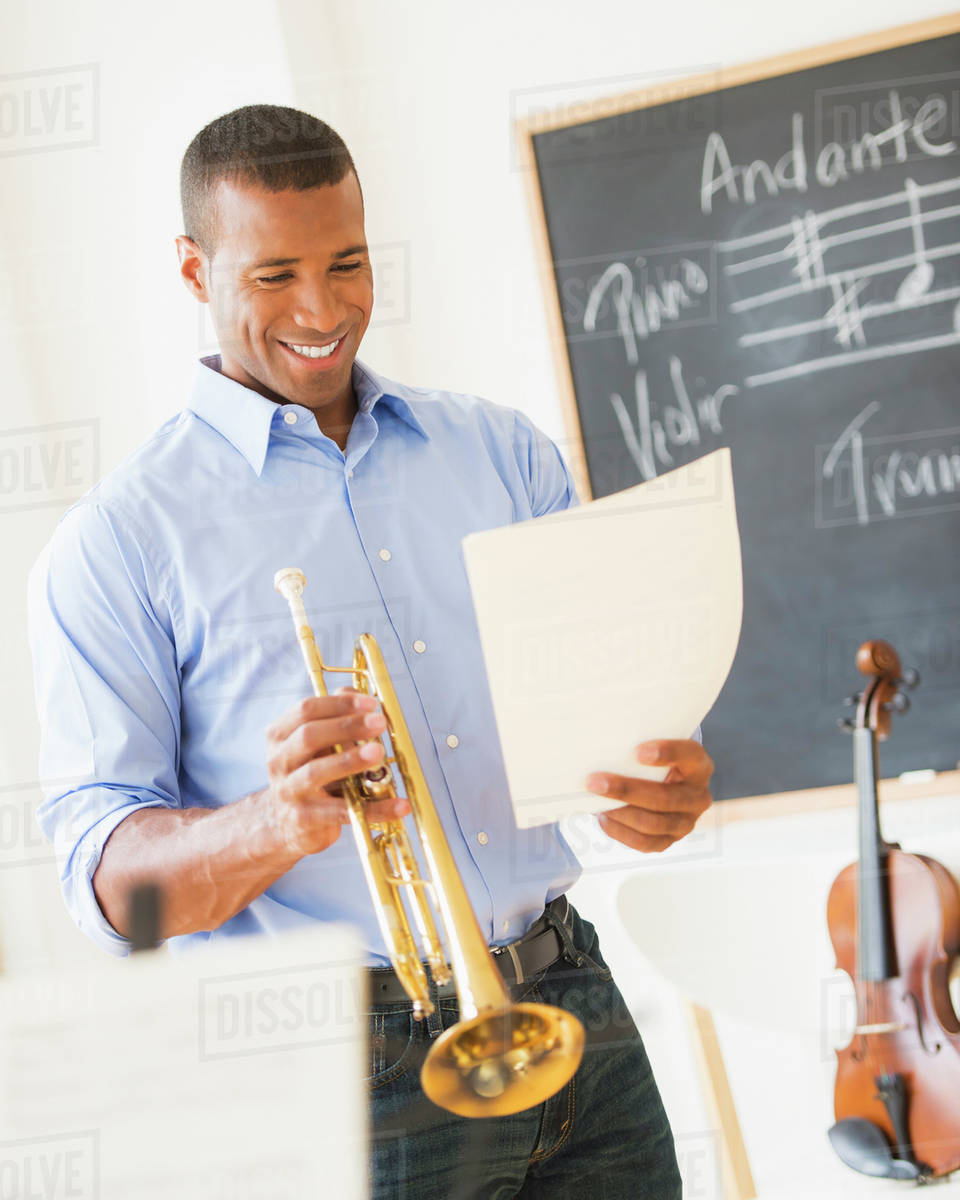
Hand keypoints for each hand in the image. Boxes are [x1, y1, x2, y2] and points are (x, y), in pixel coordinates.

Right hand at [264, 691, 407, 856]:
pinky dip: (375, 809)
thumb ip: (336, 717)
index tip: (371, 703)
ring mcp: (289, 791)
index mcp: (280, 735)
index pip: (306, 710)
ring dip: (350, 760)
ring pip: (316, 772)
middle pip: (309, 736)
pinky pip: (342, 812)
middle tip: (379, 723)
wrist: (283, 824)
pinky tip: (400, 805)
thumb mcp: (317, 744)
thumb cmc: (307, 773)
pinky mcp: (304, 820)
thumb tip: (361, 695)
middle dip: (346, 726)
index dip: (340, 703)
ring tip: (379, 752)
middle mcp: (279, 760)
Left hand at [586, 739, 712, 852]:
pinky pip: (644, 843)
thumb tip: (604, 748)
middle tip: (596, 782)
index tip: (637, 752)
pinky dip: (620, 831)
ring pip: (652, 823)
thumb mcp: (655, 746)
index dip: (667, 753)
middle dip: (627, 790)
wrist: (661, 785)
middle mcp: (698, 797)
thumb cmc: (652, 760)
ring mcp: (686, 823)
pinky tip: (604, 817)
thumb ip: (639, 746)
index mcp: (699, 766)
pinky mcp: (669, 841)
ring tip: (596, 801)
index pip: (690, 755)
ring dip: (620, 812)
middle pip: (665, 798)